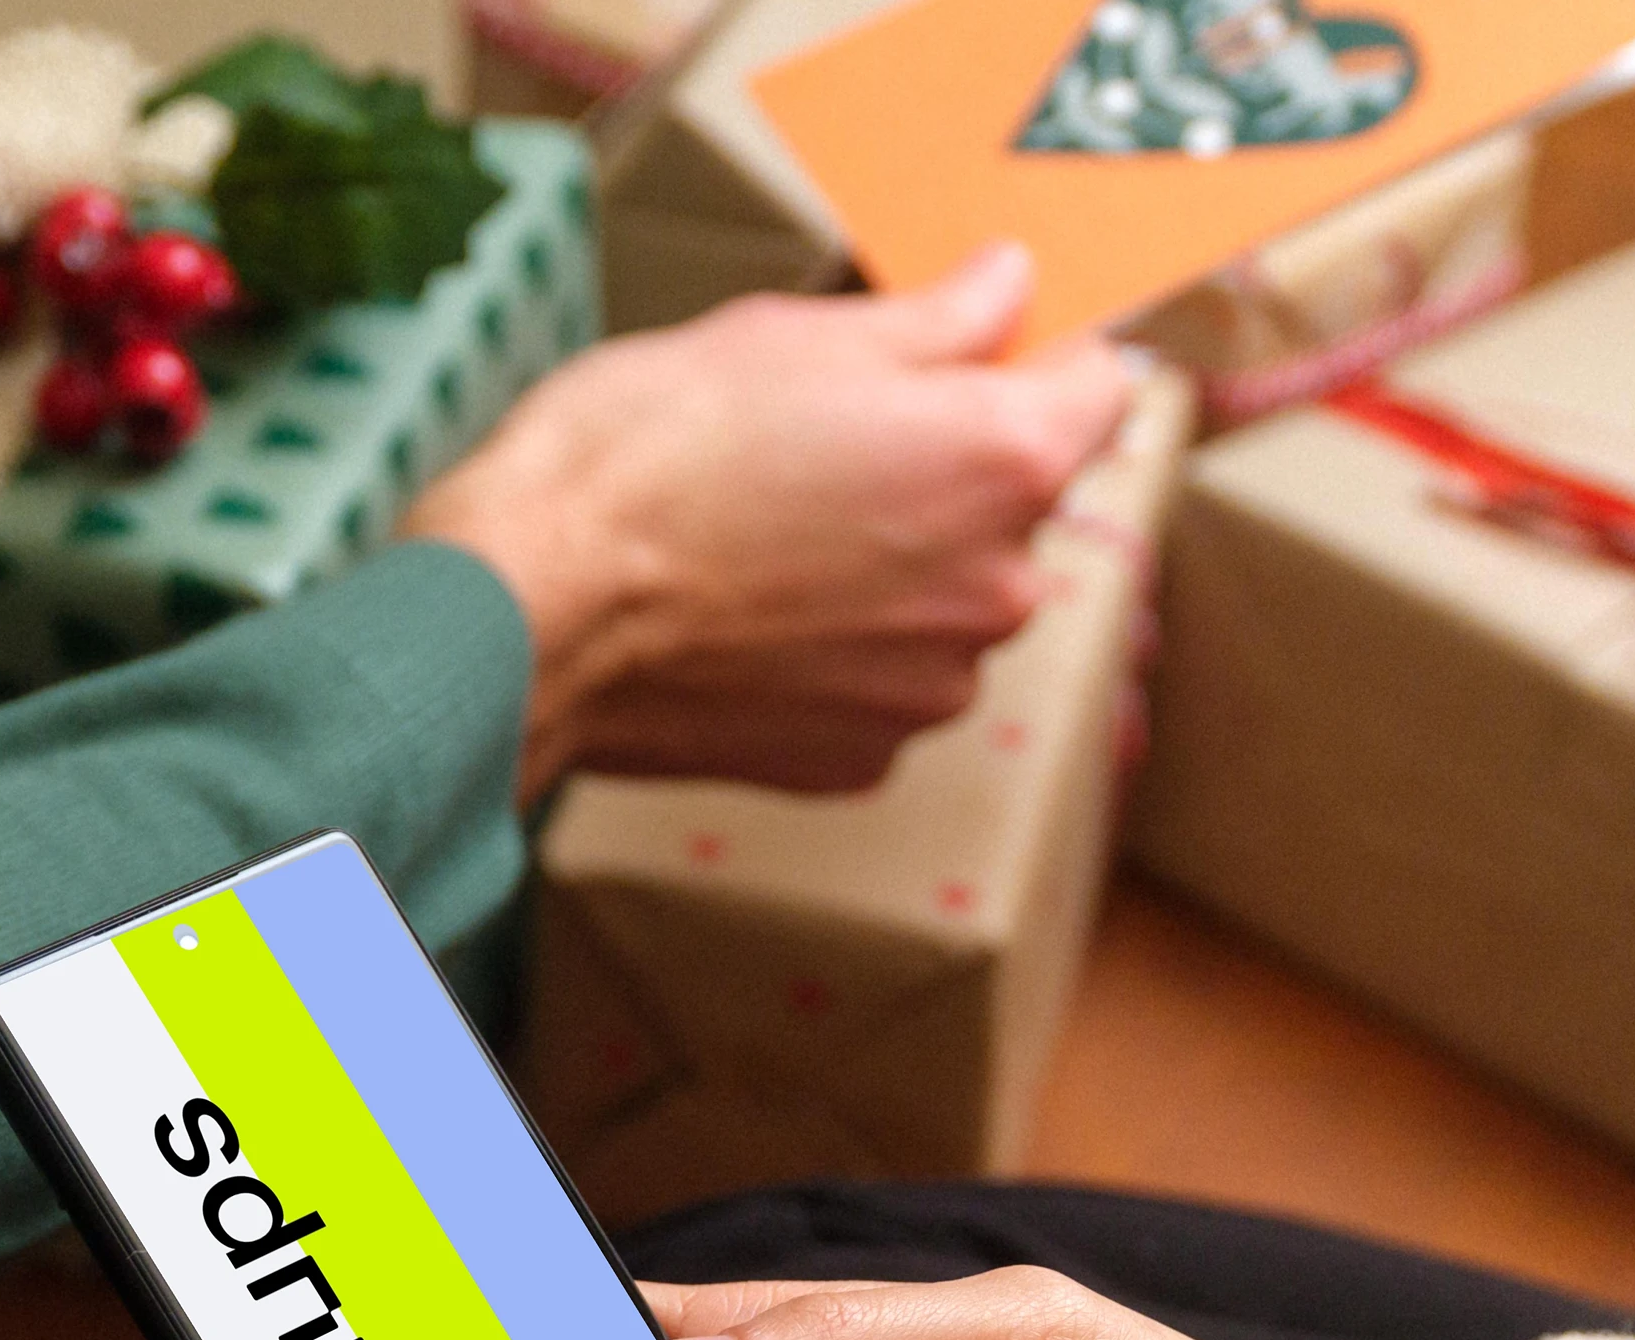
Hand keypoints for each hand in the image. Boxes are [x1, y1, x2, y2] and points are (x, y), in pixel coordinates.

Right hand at [405, 244, 1137, 801]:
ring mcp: (934, 687)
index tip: (980, 349)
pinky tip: (751, 614)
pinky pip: (882, 681)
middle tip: (823, 440)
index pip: (1104, 388)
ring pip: (949, 600)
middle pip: (1019, 505)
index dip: (1039, 357)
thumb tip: (1008, 287)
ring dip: (894, 567)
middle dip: (949, 468)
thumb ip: (937, 320)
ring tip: (771, 535)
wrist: (531, 614)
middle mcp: (1000, 588)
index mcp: (1005, 462)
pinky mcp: (863, 756)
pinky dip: (838, 651)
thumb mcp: (794, 337)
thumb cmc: (642, 460)